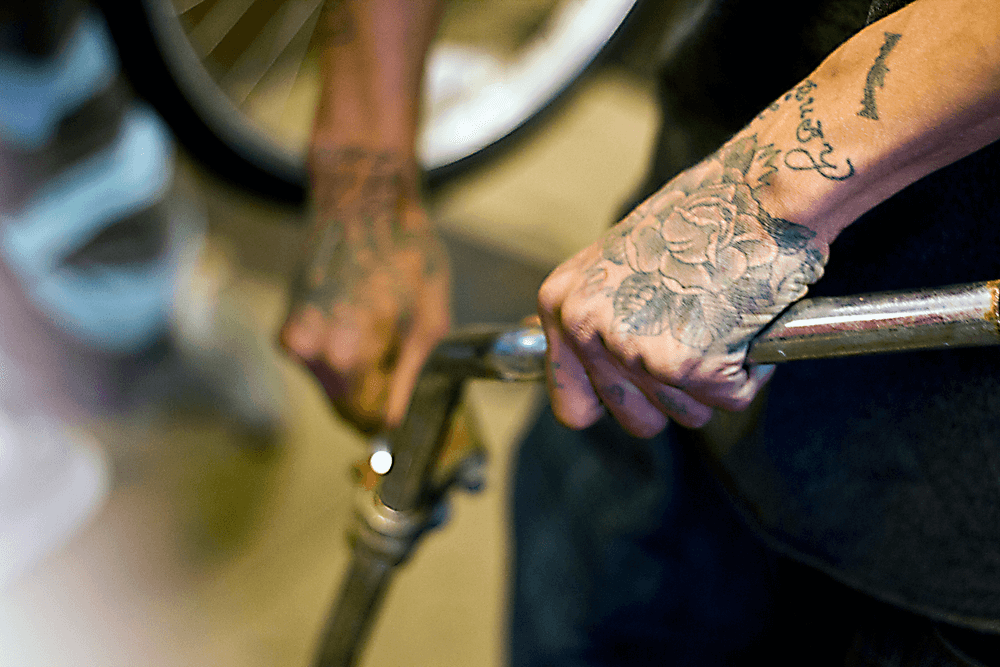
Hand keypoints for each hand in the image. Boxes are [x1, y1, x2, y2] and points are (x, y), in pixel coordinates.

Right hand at [281, 148, 449, 432]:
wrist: (361, 204)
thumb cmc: (404, 253)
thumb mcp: (430, 323)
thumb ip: (411, 380)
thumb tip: (396, 423)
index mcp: (349, 355)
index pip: (368, 420)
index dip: (392, 415)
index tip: (406, 405)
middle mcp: (312, 353)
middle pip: (347, 408)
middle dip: (375, 395)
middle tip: (400, 360)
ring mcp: (294, 341)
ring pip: (332, 388)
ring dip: (357, 376)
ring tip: (381, 331)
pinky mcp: (285, 330)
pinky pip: (319, 364)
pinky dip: (338, 354)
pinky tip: (358, 320)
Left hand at [537, 137, 826, 437]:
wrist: (761, 190)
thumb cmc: (704, 214)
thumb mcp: (622, 262)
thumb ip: (602, 316)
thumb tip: (596, 365)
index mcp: (564, 304)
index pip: (573, 405)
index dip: (612, 404)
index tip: (639, 393)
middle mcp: (589, 329)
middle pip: (635, 420)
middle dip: (674, 396)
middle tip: (699, 341)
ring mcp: (636, 350)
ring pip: (687, 413)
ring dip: (716, 379)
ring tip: (724, 318)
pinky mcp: (689, 364)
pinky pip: (731, 398)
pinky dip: (751, 370)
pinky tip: (749, 319)